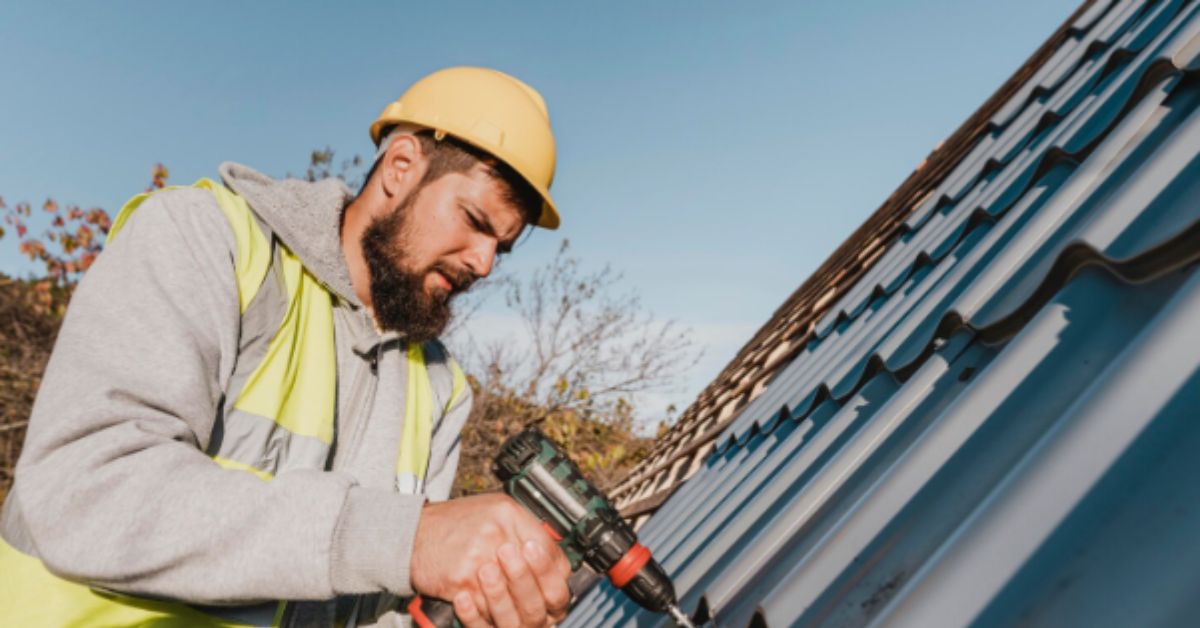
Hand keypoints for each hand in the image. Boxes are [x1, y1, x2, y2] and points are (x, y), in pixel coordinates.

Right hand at [410, 493, 571, 626]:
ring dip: (515, 609)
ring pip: (513, 601)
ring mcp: (478, 560)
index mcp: (509, 514)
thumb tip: (549, 555)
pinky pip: (486, 610)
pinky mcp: (460, 583)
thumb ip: (523, 528)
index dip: (552, 570)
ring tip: (513, 607)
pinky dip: (490, 615)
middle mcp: (496, 535)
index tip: (550, 578)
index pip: (548, 549)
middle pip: (536, 580)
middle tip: (536, 600)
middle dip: (538, 596)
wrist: (410, 533)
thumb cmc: (453, 524)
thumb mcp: (494, 511)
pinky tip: (490, 610)